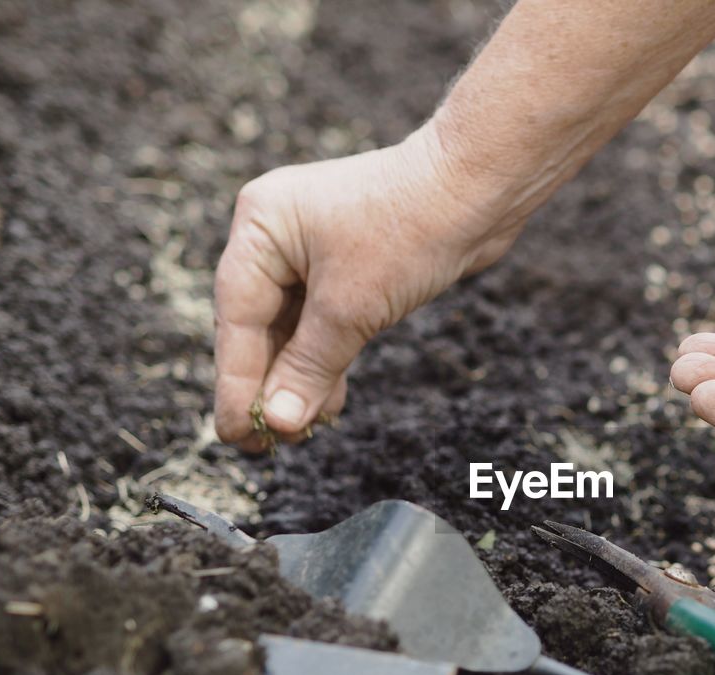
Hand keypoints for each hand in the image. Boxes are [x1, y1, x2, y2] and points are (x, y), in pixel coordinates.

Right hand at [213, 122, 518, 449]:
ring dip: (297, 381)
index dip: (236, 383)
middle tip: (265, 446)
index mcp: (261, 227)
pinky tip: (328, 404)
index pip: (237, 318)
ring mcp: (313, 249)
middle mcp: (278, 234)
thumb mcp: (352, 308)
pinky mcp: (349, 266)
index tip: (236, 434)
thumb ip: (309, 367)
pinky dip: (325, 362)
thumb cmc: (412, 228)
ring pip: (292, 330)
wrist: (479, 189)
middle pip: (258, 326)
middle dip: (266, 387)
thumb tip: (278, 422)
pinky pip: (323, 324)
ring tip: (299, 435)